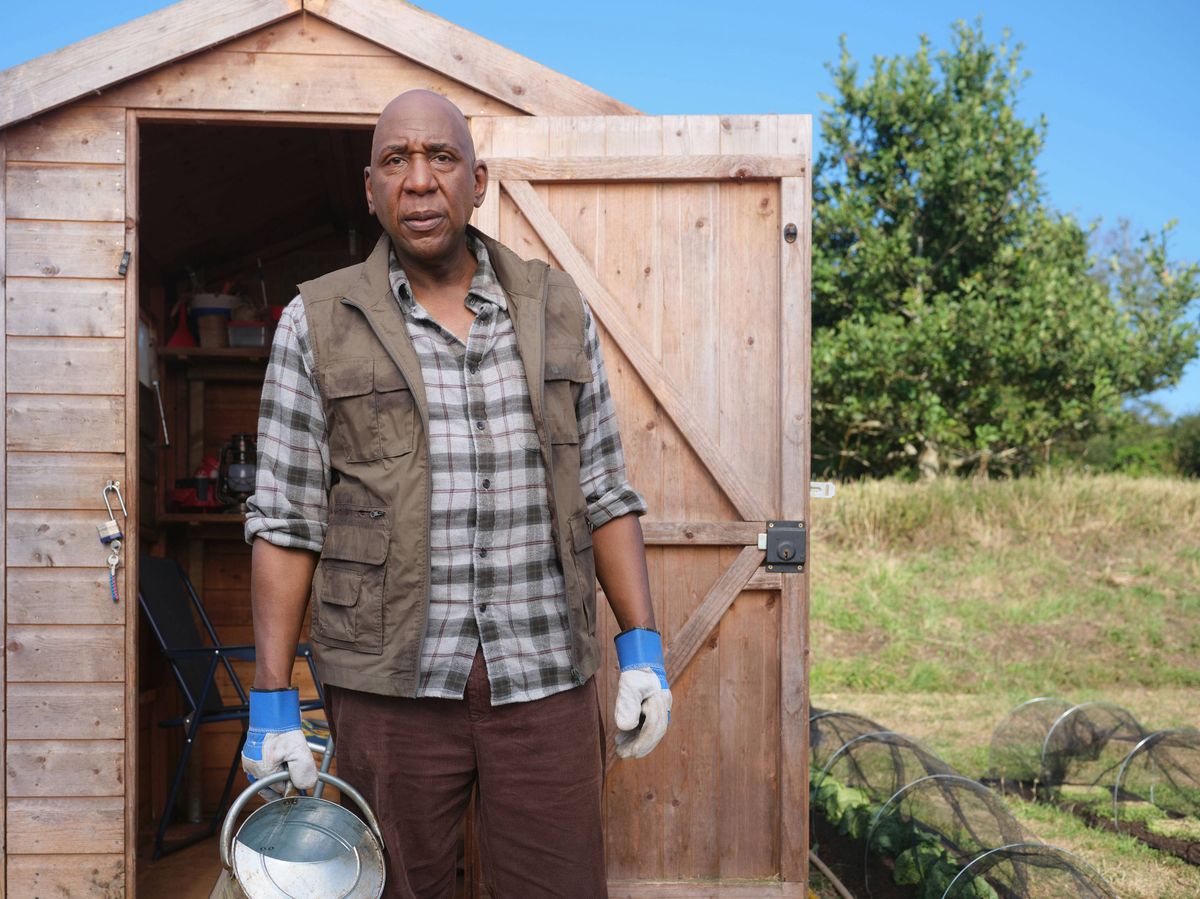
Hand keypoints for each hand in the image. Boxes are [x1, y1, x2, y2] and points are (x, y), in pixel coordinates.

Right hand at [242, 688, 317, 799]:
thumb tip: (305, 785)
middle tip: (292, 769)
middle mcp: (253, 770)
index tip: (299, 777)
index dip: (292, 785)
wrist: (273, 712)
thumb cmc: (283, 728)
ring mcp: (250, 763)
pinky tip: (279, 762)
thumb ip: (303, 770)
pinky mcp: (250, 756)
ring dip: (277, 775)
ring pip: (265, 779)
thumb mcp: (299, 749)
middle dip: (283, 781)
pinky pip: (260, 770)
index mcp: (264, 772)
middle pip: (271, 786)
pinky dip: (270, 769)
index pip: (281, 790)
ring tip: (286, 764)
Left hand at [613, 628, 671, 758]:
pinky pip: (647, 728)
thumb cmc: (634, 674)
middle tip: (622, 754)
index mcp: (659, 701)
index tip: (628, 752)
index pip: (654, 727)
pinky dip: (636, 736)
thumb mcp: (628, 686)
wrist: (640, 664)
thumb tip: (626, 727)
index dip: (642, 742)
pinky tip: (622, 739)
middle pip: (655, 733)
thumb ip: (627, 704)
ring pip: (651, 733)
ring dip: (636, 743)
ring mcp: (660, 710)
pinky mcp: (653, 713)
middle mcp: (663, 707)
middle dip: (639, 747)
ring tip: (620, 749)